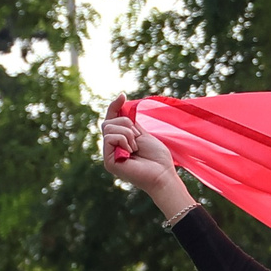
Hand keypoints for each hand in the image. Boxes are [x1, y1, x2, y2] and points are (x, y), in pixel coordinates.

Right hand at [101, 99, 195, 221]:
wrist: (162, 174)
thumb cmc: (157, 157)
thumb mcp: (143, 133)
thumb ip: (130, 123)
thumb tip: (120, 105)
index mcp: (120, 140)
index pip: (111, 119)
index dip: (114, 106)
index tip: (123, 95)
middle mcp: (112, 148)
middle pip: (108, 122)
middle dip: (126, 123)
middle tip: (138, 136)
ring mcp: (109, 155)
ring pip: (109, 128)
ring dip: (127, 133)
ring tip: (136, 147)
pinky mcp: (108, 161)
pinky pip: (110, 138)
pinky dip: (123, 139)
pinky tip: (131, 151)